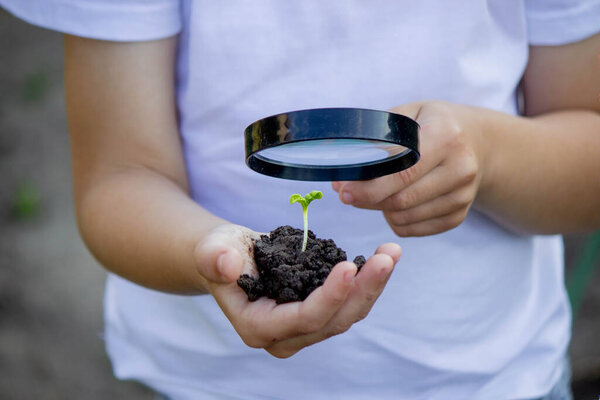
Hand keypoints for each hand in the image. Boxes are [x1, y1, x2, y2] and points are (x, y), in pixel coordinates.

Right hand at [194, 224, 400, 357]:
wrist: (232, 257)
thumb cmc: (221, 252)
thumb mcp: (212, 248)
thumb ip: (214, 258)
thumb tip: (228, 265)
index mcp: (257, 327)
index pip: (302, 319)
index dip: (329, 297)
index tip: (349, 266)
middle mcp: (285, 337)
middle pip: (334, 321)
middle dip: (364, 290)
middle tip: (386, 257)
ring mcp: (305, 328)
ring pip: (348, 314)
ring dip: (373, 285)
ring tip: (391, 252)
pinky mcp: (320, 314)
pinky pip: (350, 303)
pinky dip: (368, 281)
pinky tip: (383, 257)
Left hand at [333, 101, 487, 236]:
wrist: (476, 140)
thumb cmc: (432, 124)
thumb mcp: (407, 115)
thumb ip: (374, 140)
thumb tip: (340, 179)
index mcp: (445, 136)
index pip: (402, 172)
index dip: (369, 187)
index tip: (344, 192)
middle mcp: (461, 168)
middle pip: (400, 200)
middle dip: (368, 200)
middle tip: (349, 193)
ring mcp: (463, 195)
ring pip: (403, 218)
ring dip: (380, 210)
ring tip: (377, 191)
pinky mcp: (458, 216)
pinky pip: (412, 229)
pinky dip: (394, 220)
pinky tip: (394, 202)